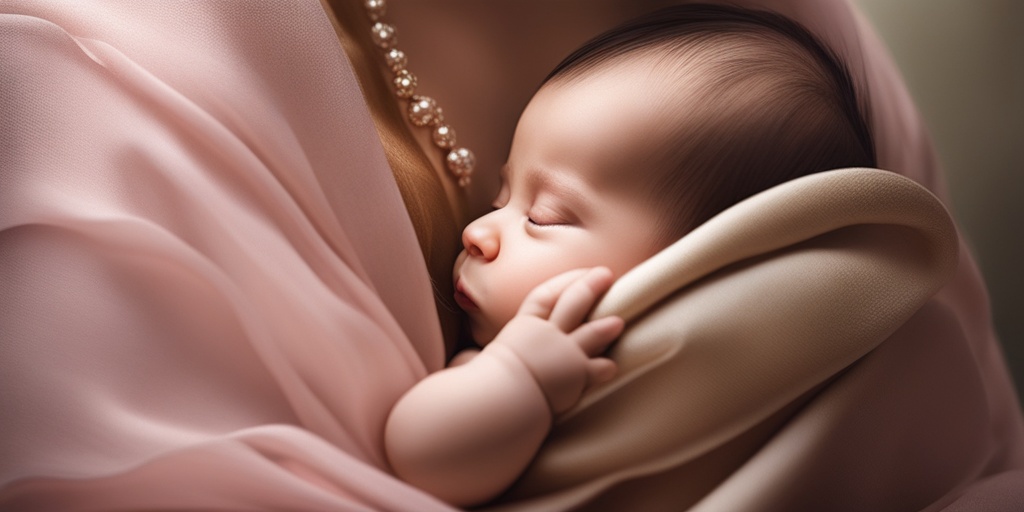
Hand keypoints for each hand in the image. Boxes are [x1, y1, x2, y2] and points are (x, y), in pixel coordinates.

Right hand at [484, 267, 622, 413]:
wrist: (497, 400)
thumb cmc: (479, 383)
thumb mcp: (472, 361)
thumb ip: (477, 357)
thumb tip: (467, 360)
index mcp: (521, 327)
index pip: (543, 295)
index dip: (563, 281)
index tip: (579, 272)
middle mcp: (544, 335)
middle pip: (572, 303)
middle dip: (590, 286)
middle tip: (607, 274)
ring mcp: (561, 354)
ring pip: (590, 333)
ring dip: (605, 326)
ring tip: (619, 321)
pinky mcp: (573, 375)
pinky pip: (594, 369)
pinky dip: (604, 367)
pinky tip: (612, 366)